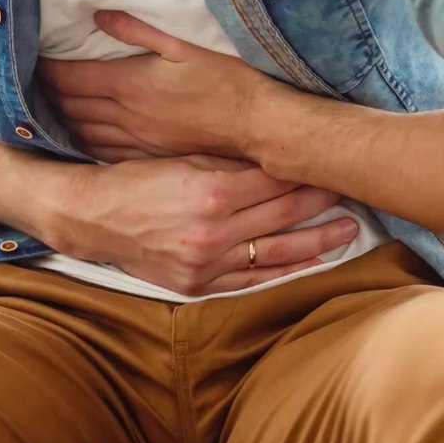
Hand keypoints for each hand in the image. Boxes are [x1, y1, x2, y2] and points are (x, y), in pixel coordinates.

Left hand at [37, 11, 285, 161]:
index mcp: (129, 84)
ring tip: (45, 108)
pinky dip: (82, 142)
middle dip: (45, 94)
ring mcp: (135, 140)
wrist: (256, 126)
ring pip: (81, 131)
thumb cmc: (226, 80)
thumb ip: (137, 31)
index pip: (71, 77)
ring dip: (60, 119)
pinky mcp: (147, 156)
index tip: (30, 61)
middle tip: (30, 83)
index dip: (46, 70)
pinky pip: (102, 152)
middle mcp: (125, 115)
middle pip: (69, 105)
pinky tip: (77, 137)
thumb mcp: (183, 45)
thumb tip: (99, 16)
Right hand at [43, 155, 356, 296]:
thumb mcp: (179, 159)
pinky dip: (283, 272)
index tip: (329, 163)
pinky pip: (251, 281)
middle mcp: (214, 230)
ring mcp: (207, 261)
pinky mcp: (198, 284)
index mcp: (210, 191)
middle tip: (351, 190)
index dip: (305, 171)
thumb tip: (272, 158)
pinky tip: (310, 263)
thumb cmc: (133, 181)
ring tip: (348, 229)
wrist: (92, 218)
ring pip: (276, 252)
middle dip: (320, 200)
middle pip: (283, 213)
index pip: (274, 180)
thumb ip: (226, 162)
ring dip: (317, 240)